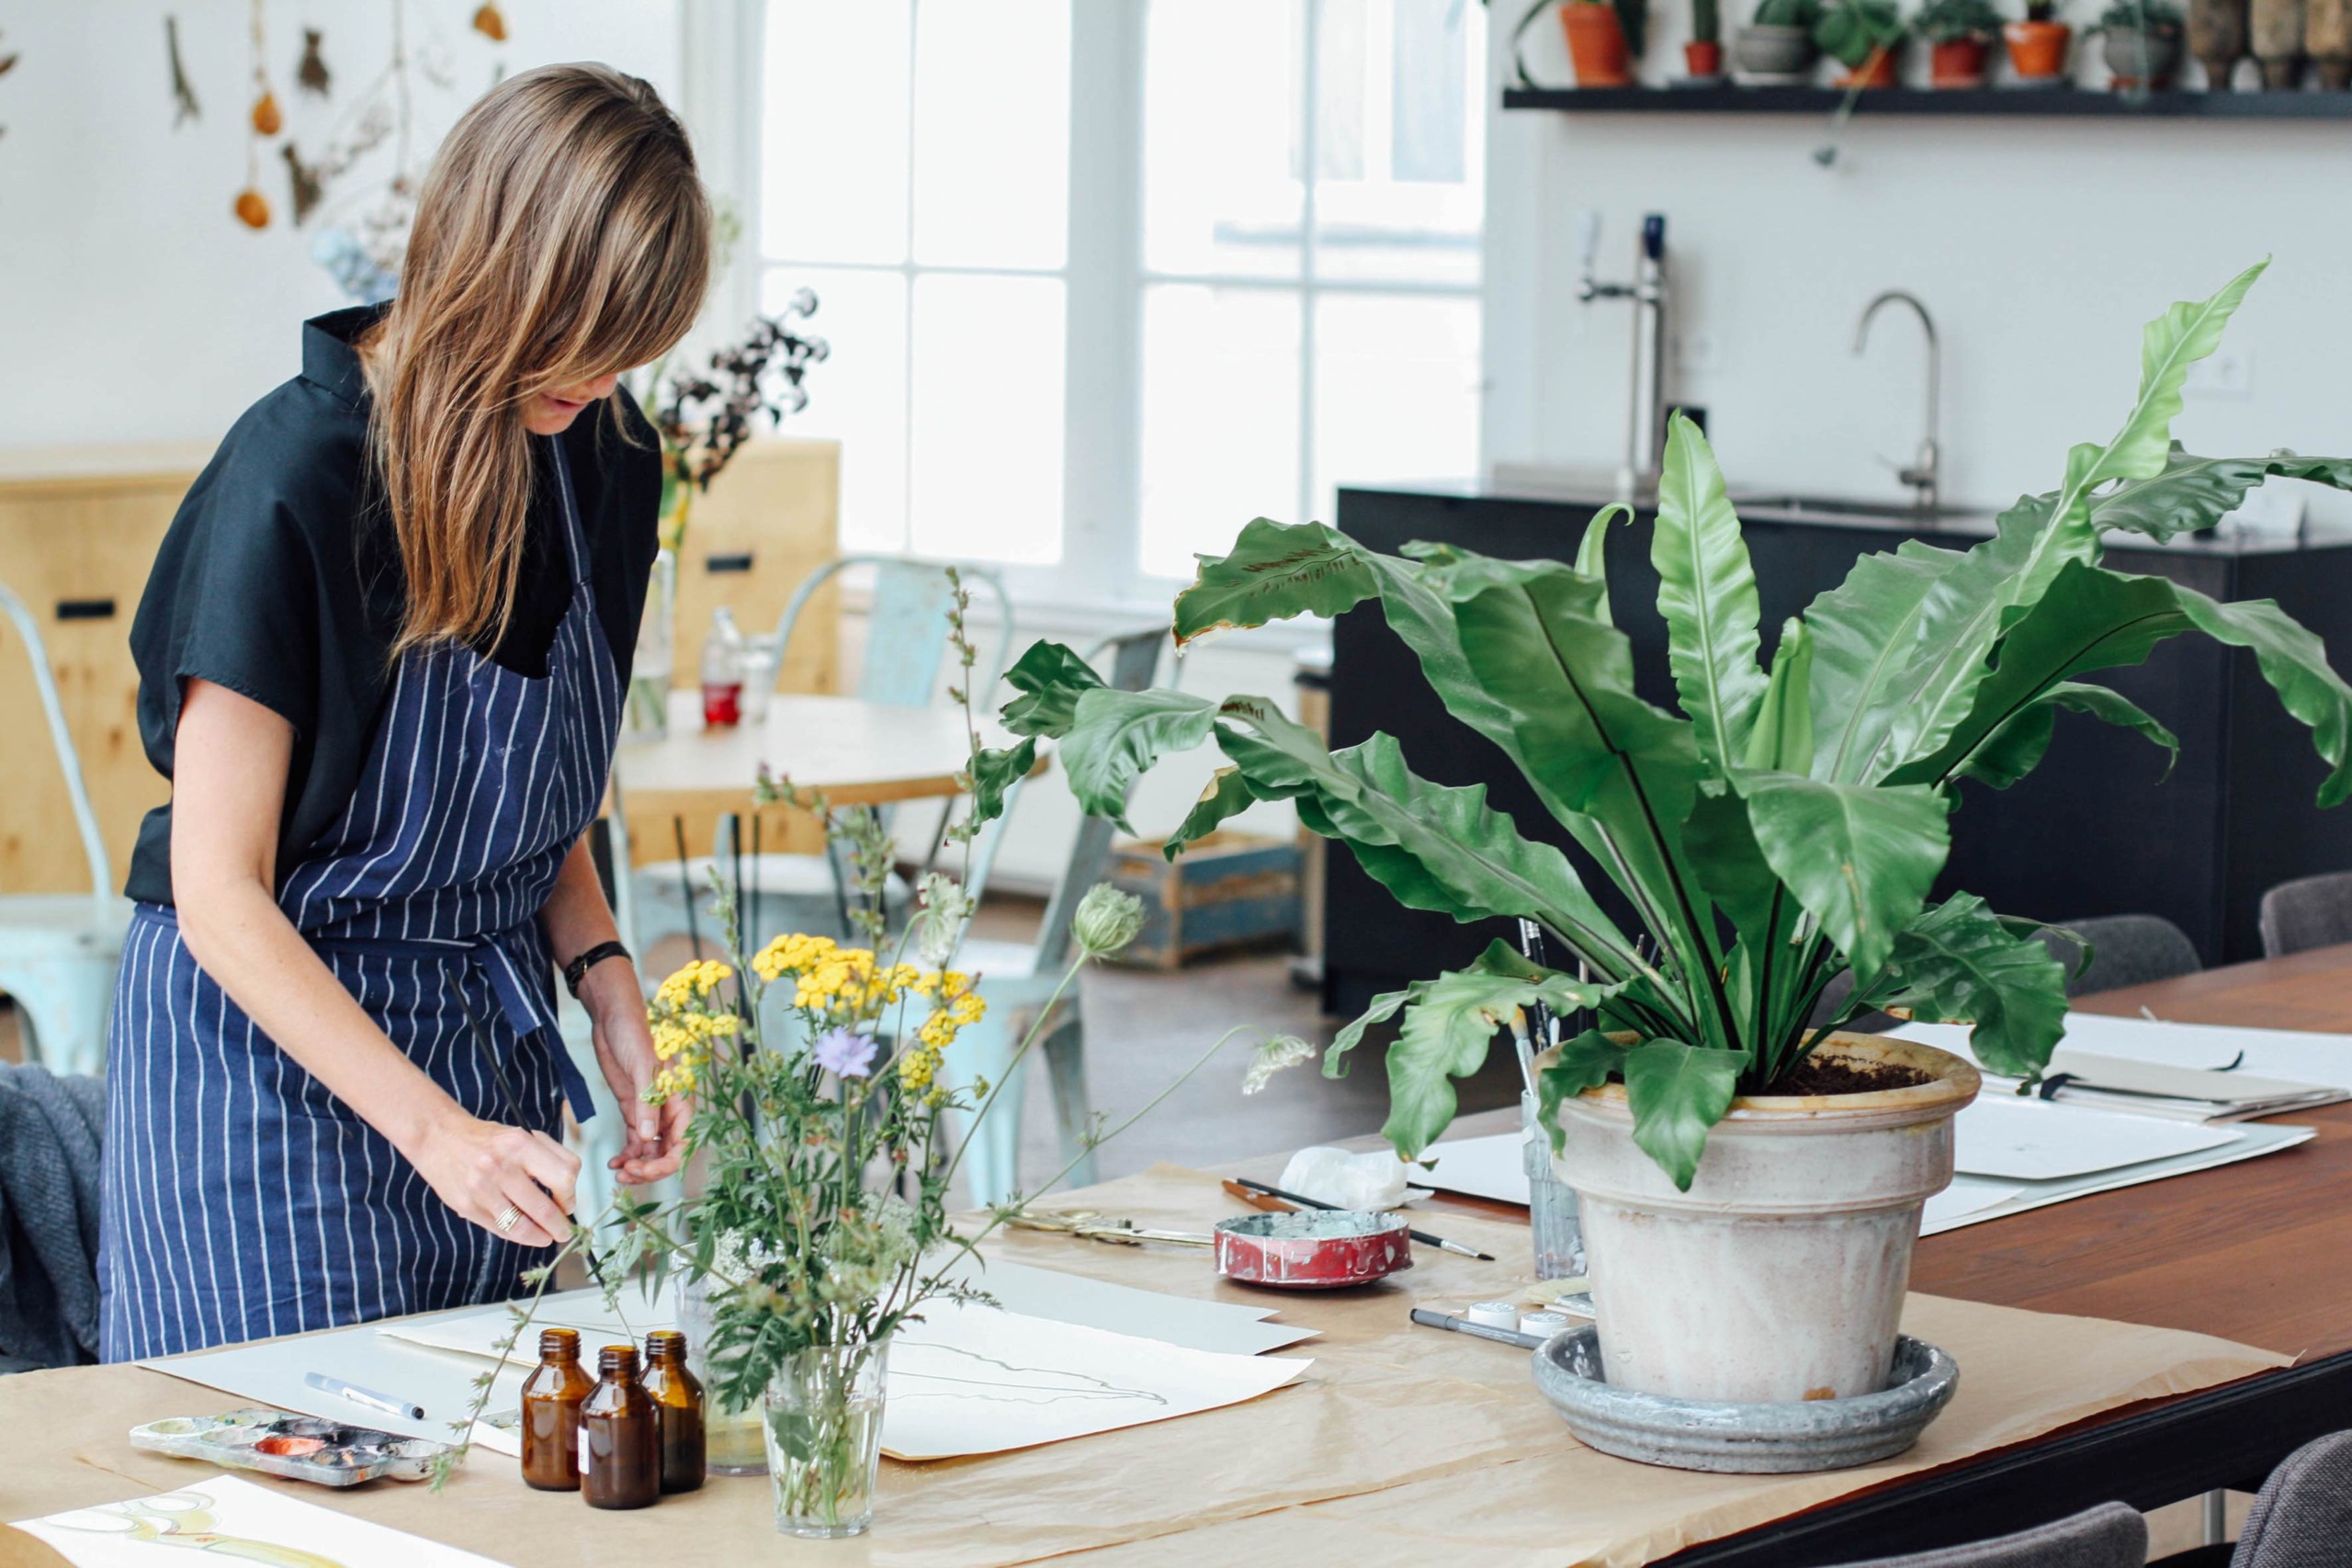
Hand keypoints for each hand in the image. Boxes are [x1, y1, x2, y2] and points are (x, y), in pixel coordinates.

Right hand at [409, 1109, 580, 1246]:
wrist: (440, 1138)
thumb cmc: (489, 1139)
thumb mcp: (523, 1135)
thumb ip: (550, 1158)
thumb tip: (569, 1194)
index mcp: (521, 1144)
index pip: (563, 1177)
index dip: (570, 1196)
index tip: (569, 1203)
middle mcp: (501, 1167)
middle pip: (544, 1208)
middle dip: (560, 1226)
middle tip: (565, 1232)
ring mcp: (481, 1189)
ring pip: (521, 1226)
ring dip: (540, 1237)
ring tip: (547, 1238)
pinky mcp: (466, 1206)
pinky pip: (500, 1229)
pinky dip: (518, 1236)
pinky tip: (526, 1235)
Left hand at [581, 960, 688, 1184]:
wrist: (614, 1018)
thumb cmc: (635, 1035)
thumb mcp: (642, 1067)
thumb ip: (646, 1103)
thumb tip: (648, 1139)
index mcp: (681, 1100)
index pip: (683, 1143)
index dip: (665, 1163)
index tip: (641, 1170)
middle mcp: (669, 1111)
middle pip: (667, 1152)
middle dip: (649, 1168)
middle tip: (625, 1176)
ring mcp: (650, 1112)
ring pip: (650, 1151)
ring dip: (637, 1165)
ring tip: (617, 1172)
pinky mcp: (632, 1110)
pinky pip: (635, 1142)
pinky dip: (627, 1155)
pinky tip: (614, 1162)